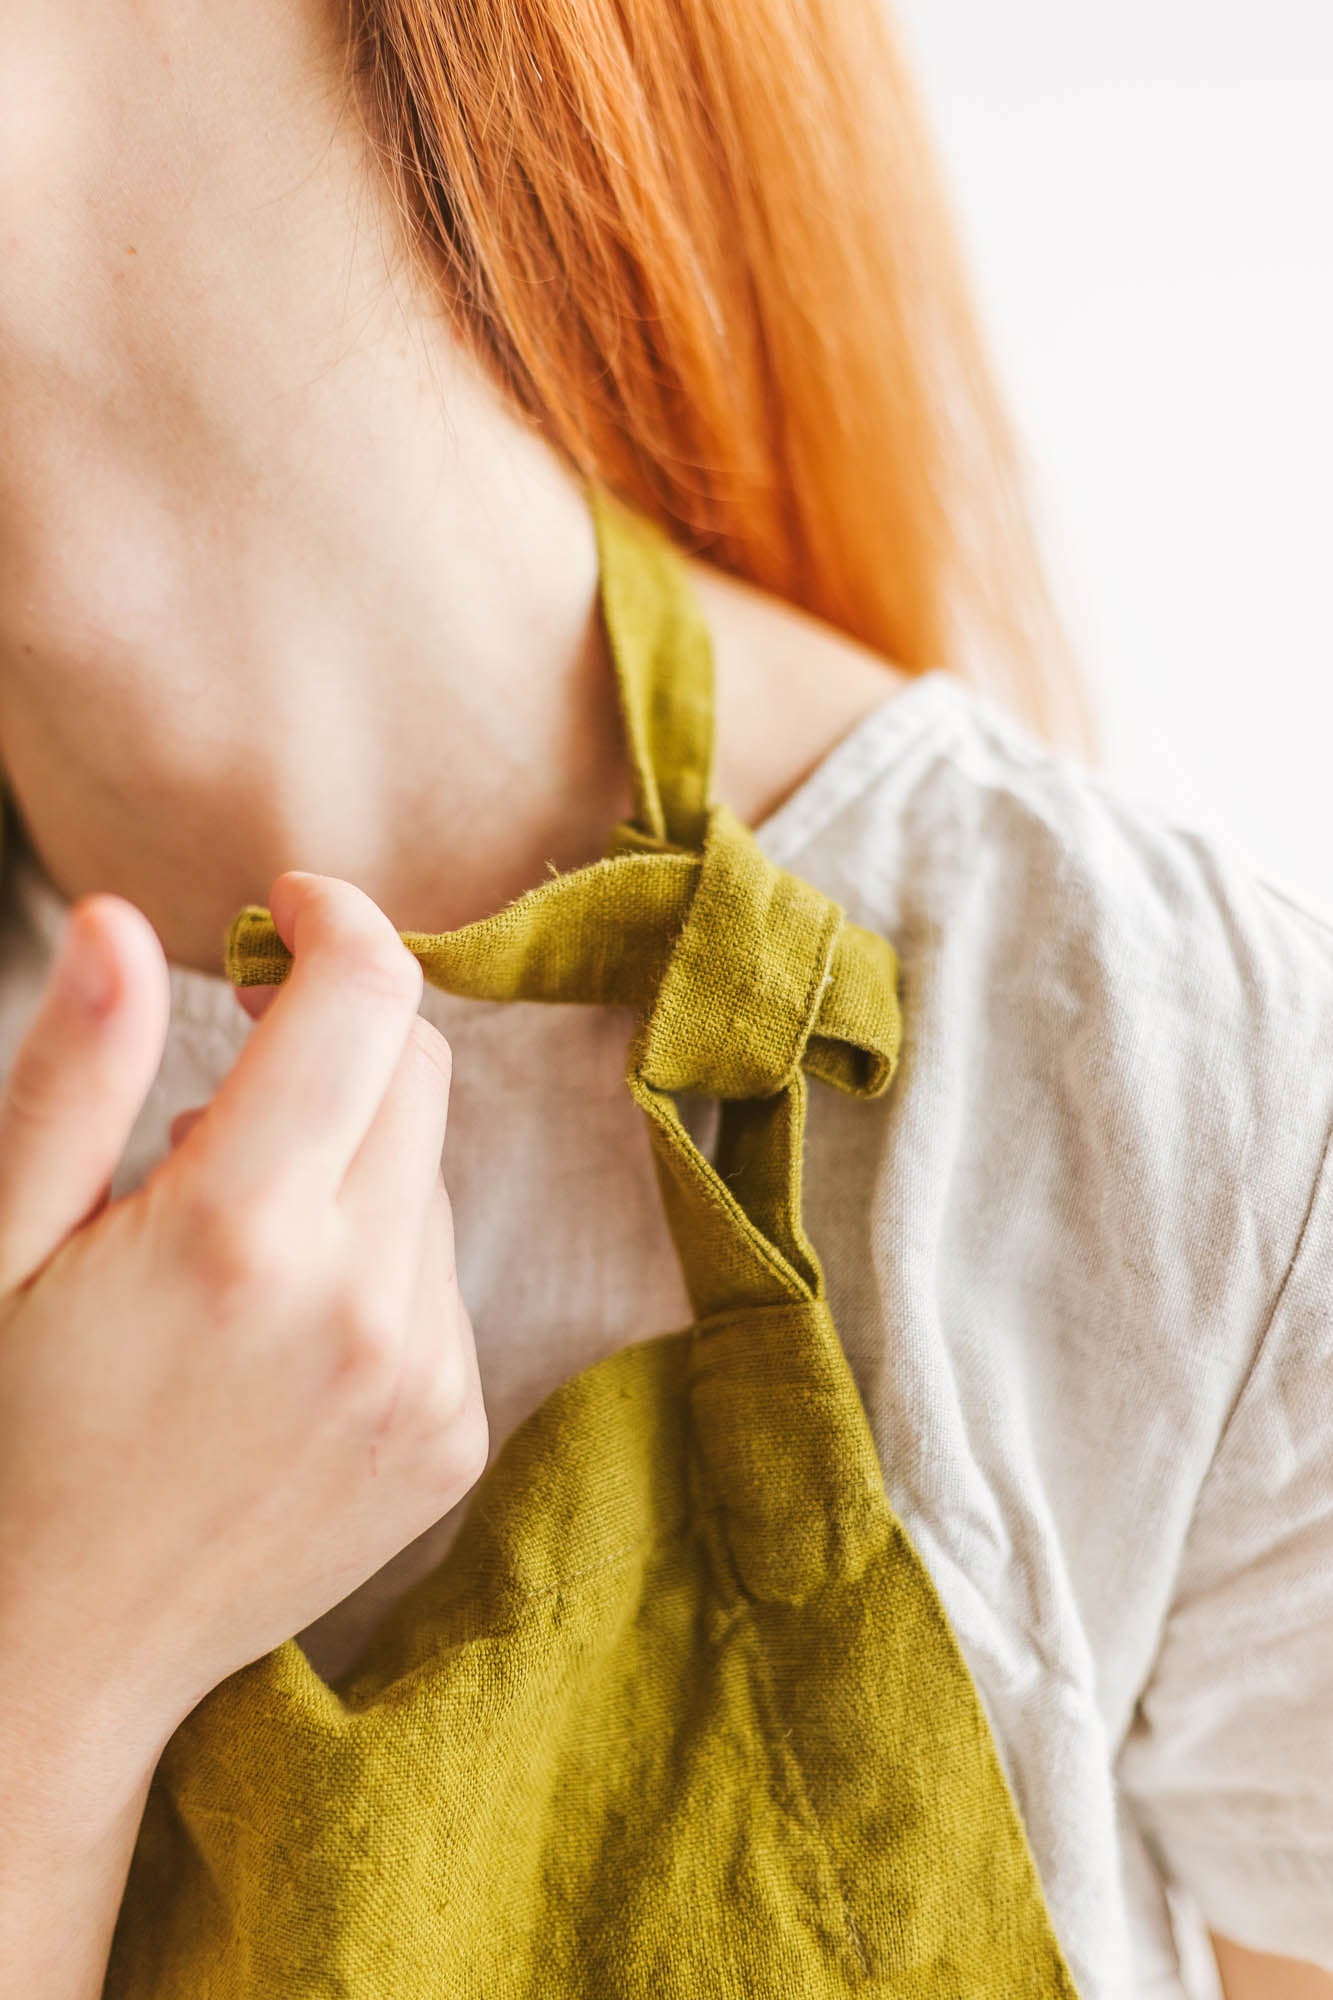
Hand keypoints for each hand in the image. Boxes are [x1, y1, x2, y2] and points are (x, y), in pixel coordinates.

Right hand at [0, 871, 485, 1748]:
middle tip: (223, 1099)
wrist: (50, 1657)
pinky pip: (443, 1281)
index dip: (333, 920)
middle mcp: (362, 1304)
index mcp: (239, 1233)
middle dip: (335, 1041)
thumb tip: (125, 922)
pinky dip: (378, 1263)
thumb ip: (75, 1077)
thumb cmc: (2, 1430)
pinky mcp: (452, 1438)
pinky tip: (280, 1334)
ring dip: (351, 1164)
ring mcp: (424, 1381)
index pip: (365, 999)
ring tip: (232, 1251)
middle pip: (414, 1072)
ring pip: (430, 1176)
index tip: (285, 910)